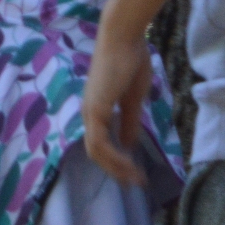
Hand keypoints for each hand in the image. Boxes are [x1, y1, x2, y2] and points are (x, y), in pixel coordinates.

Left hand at [81, 26, 153, 186]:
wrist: (124, 40)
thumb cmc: (130, 63)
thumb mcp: (132, 99)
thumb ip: (128, 121)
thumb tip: (129, 144)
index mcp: (96, 110)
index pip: (100, 144)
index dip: (115, 162)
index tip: (134, 174)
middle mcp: (88, 112)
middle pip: (95, 152)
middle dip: (115, 171)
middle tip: (135, 184)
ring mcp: (90, 110)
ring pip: (96, 150)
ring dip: (116, 167)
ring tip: (136, 179)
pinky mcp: (96, 107)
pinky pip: (100, 141)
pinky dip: (114, 156)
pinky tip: (130, 163)